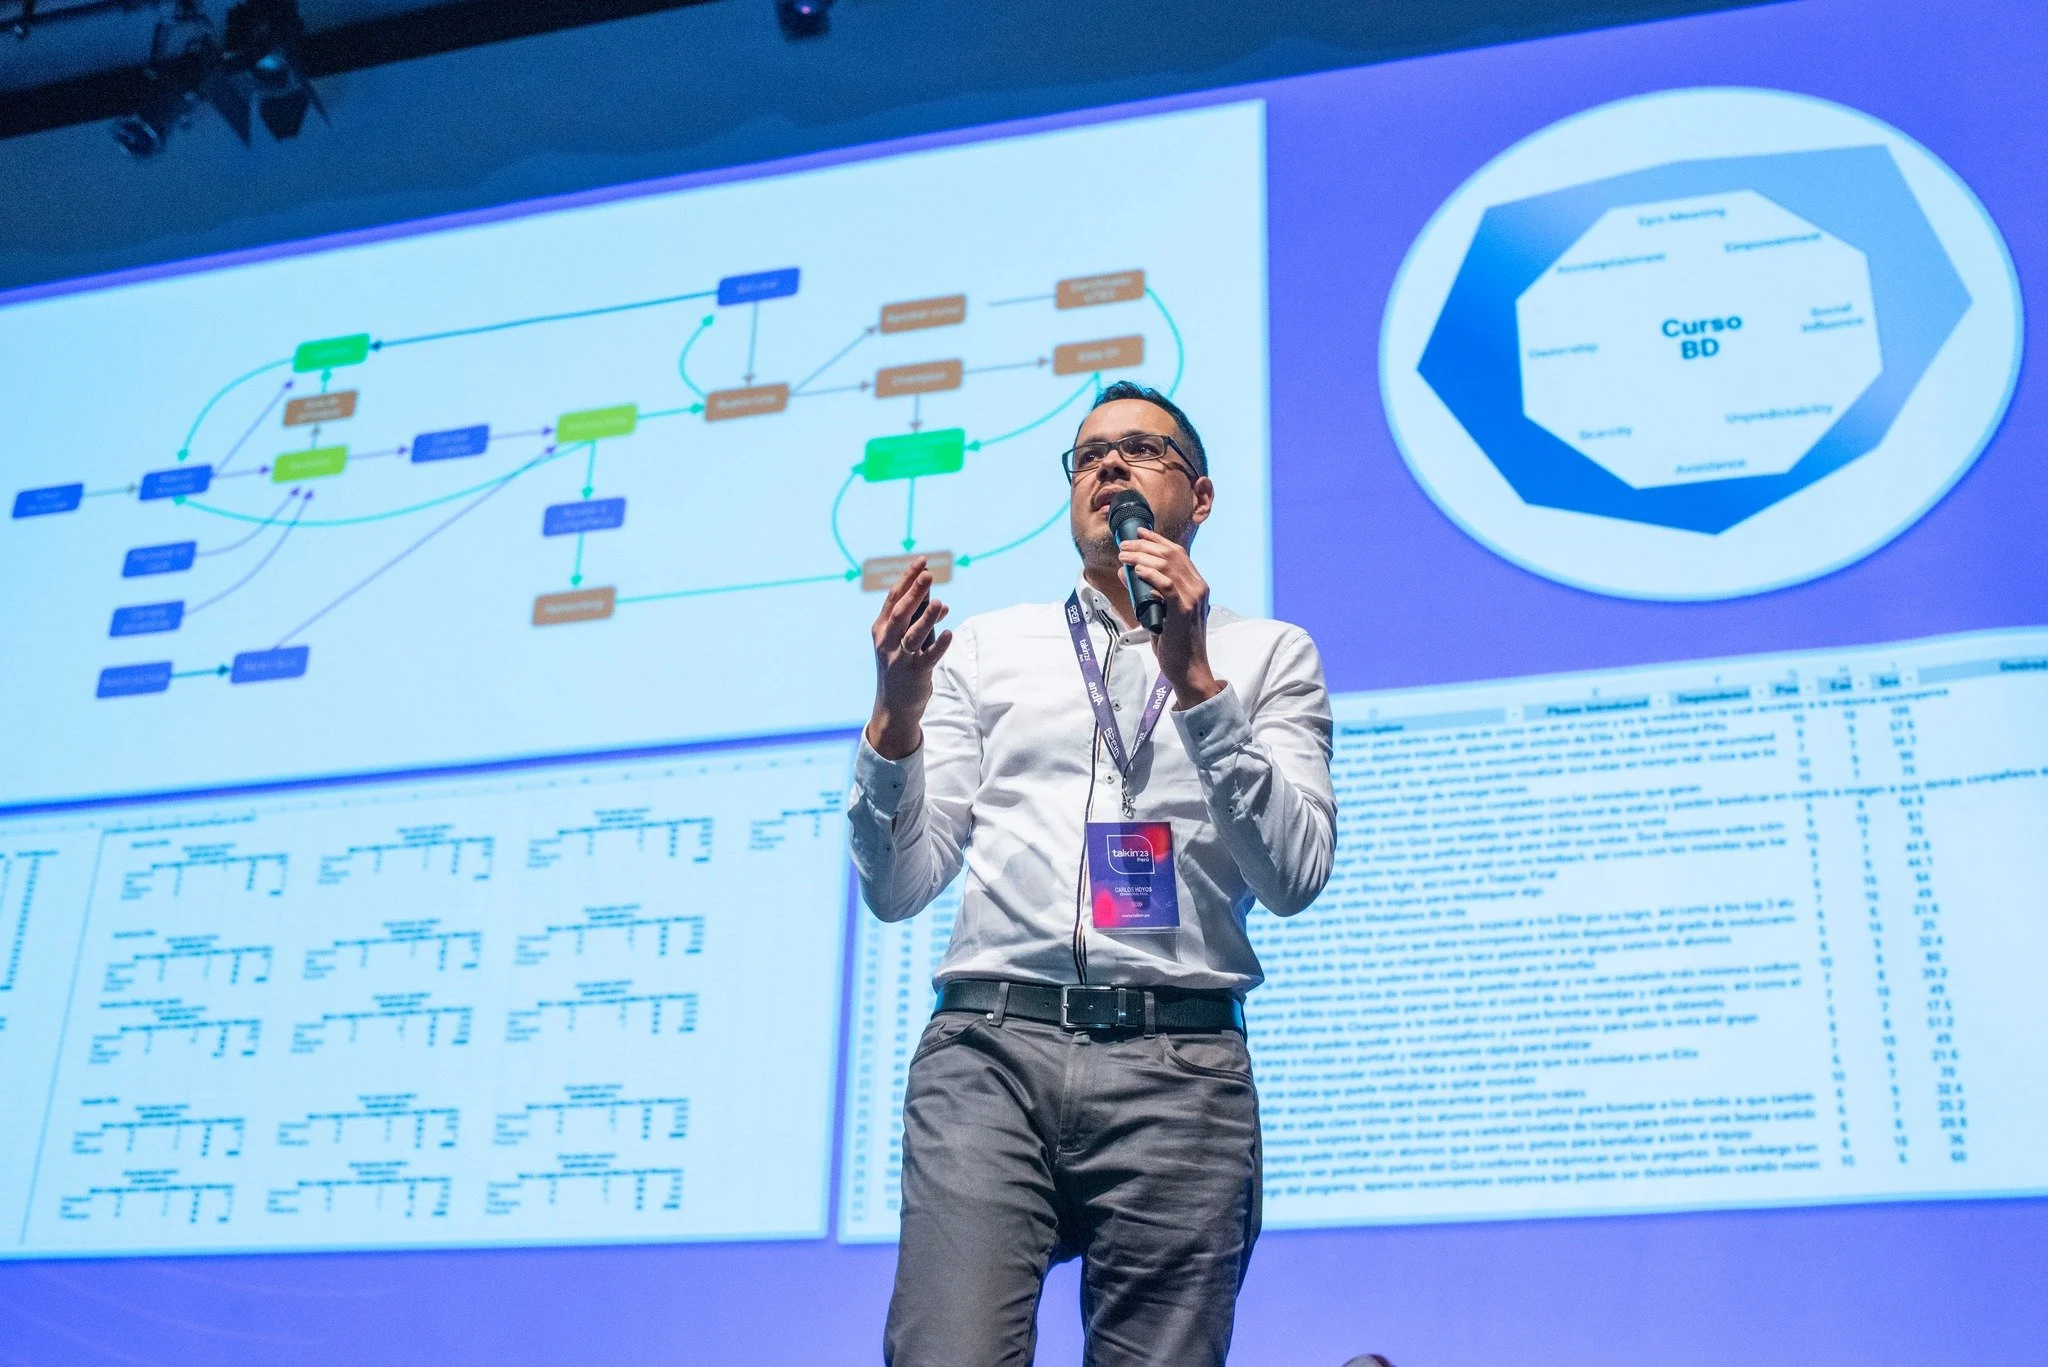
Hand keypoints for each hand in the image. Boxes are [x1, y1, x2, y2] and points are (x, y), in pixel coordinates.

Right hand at [865, 558, 952, 758]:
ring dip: (926, 618)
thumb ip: (918, 621)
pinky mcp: (914, 674)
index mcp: (881, 628)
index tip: (922, 561)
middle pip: (901, 612)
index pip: (894, 597)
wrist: (894, 705)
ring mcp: (899, 658)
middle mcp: (887, 641)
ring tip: (940, 603)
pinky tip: (949, 634)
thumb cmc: (900, 666)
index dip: (908, 578)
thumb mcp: (902, 641)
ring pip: (912, 634)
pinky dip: (939, 646)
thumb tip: (942, 605)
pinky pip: (928, 658)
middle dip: (915, 592)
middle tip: (929, 574)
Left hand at [1117, 529, 1223, 708]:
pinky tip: (1136, 571)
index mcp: (1197, 585)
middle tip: (1123, 546)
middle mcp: (1198, 587)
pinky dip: (1150, 575)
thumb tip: (1125, 572)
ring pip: (1167, 566)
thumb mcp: (1159, 611)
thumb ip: (1145, 591)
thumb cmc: (1174, 642)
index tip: (1139, 533)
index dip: (1157, 540)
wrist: (1188, 669)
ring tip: (1124, 556)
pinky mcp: (1183, 610)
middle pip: (1171, 555)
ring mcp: (1193, 598)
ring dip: (1142, 557)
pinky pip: (1166, 585)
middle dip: (1144, 546)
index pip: (1178, 553)